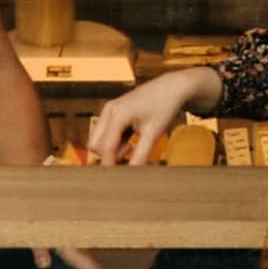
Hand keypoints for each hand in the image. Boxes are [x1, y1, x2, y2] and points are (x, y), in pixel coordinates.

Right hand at [84, 64, 219, 166]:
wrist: (171, 87)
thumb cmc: (164, 107)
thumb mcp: (154, 133)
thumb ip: (141, 155)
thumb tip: (133, 174)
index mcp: (117, 114)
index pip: (106, 147)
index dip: (110, 165)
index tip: (115, 181)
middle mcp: (109, 110)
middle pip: (96, 144)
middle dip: (109, 155)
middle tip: (129, 157)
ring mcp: (109, 110)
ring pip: (99, 139)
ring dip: (112, 149)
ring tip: (132, 147)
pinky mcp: (113, 112)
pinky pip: (105, 133)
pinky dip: (114, 142)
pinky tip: (130, 142)